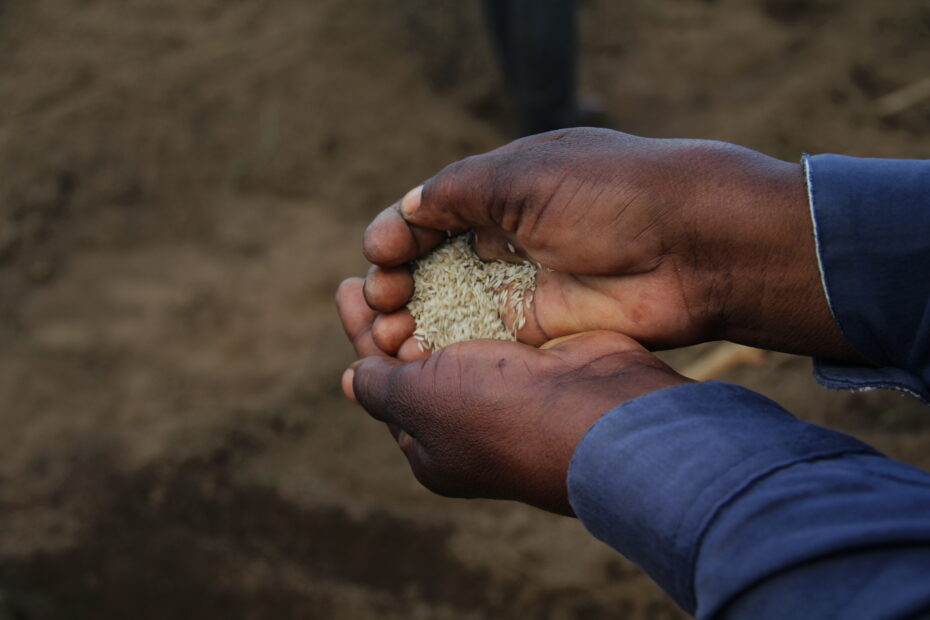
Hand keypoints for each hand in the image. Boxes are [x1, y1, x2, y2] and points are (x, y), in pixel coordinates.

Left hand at [336, 278, 689, 514]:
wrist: (598, 411)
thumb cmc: (496, 412)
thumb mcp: (419, 400)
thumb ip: (380, 385)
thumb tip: (348, 379)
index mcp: (432, 444)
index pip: (382, 381)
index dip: (362, 332)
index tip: (348, 288)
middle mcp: (467, 419)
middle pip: (417, 356)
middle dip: (393, 313)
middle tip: (371, 272)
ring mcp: (507, 387)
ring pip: (455, 334)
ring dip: (430, 299)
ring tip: (406, 257)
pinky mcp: (538, 356)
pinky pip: (492, 320)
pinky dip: (471, 293)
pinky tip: (456, 259)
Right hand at [362, 128, 860, 360]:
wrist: (692, 246)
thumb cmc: (607, 195)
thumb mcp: (522, 176)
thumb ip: (455, 192)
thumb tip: (403, 212)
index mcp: (500, 191)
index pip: (428, 215)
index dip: (396, 237)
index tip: (379, 258)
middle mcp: (507, 237)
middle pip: (430, 264)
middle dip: (396, 285)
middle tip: (381, 306)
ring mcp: (523, 284)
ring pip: (449, 305)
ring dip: (412, 320)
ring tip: (388, 337)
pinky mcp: (540, 327)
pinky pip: (481, 339)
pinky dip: (447, 349)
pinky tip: (419, 360)